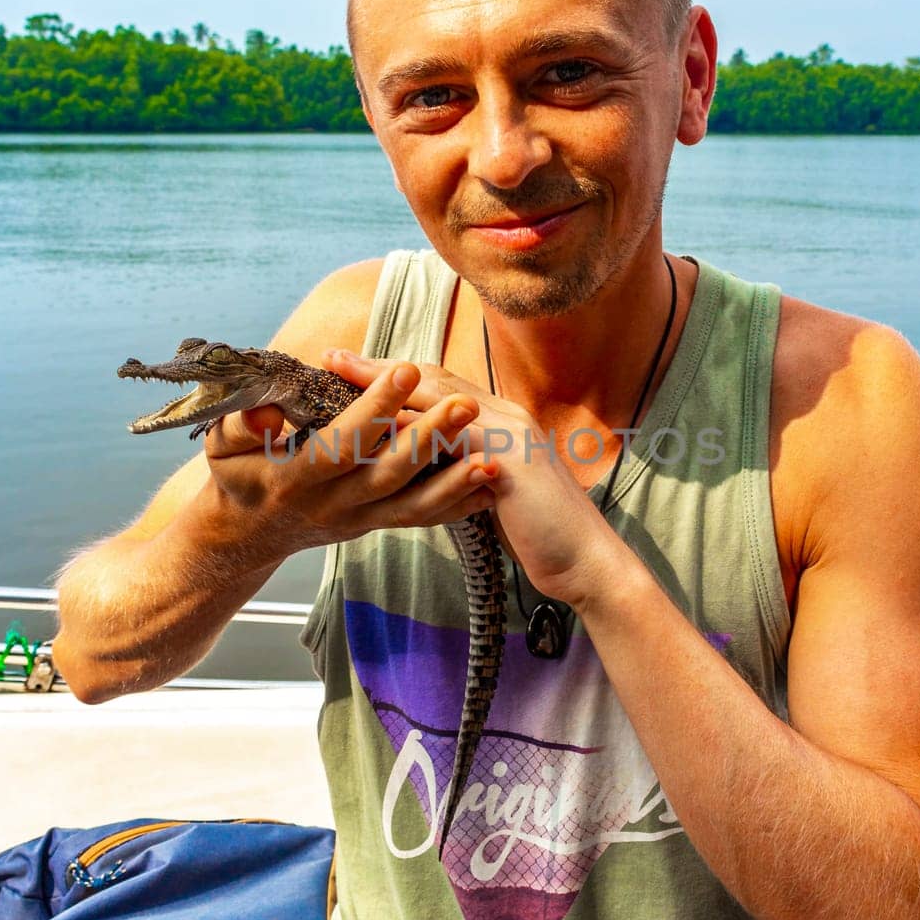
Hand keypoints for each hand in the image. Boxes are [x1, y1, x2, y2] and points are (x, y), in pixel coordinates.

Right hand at [196, 360, 498, 561]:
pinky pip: (420, 519)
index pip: (340, 443)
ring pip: (411, 503)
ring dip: (453, 480)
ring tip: (493, 456)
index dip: (373, 409)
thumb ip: (240, 424)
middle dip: (428, 439)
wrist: (246, 535)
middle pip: (387, 474)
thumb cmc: (236, 476)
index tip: (404, 370)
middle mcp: (332, 504)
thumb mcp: (222, 448)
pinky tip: (489, 484)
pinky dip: (456, 504)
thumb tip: (267, 413)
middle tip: (465, 405)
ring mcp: (358, 520)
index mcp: (295, 478)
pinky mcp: (375, 525)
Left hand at [321, 349, 622, 608]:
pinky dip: (411, 424)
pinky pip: (452, 433)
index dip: (397, 376)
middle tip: (331, 357)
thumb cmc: (542, 534)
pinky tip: (374, 423)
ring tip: (341, 376)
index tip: (352, 369)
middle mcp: (506, 416)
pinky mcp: (510, 460)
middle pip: (433, 378)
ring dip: (386, 384)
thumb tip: (433, 467)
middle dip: (381, 367)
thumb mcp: (498, 491)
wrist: (588, 561)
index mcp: (503, 421)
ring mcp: (511, 433)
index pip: (442, 385)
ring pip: (439, 395)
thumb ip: (469, 469)